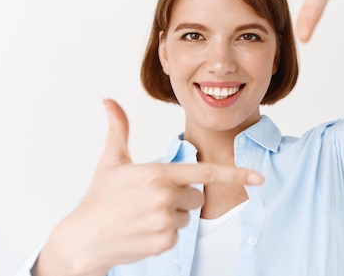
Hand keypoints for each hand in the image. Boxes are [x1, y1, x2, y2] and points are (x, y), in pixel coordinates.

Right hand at [34, 100, 262, 275]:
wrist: (83, 238)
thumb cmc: (99, 197)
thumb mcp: (111, 160)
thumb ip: (118, 128)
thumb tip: (108, 100)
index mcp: (158, 173)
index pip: (206, 172)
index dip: (236, 174)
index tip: (260, 178)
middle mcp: (165, 196)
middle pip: (197, 195)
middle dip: (181, 196)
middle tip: (152, 199)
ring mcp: (165, 221)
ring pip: (188, 215)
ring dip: (173, 215)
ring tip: (145, 215)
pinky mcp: (164, 242)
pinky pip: (179, 234)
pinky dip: (166, 233)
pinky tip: (144, 230)